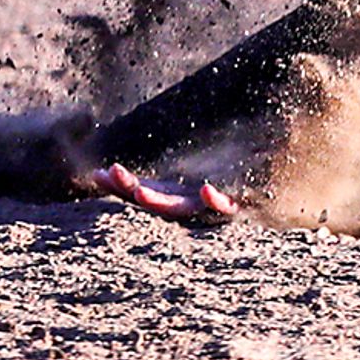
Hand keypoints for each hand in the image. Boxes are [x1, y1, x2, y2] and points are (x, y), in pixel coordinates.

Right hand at [96, 161, 237, 222]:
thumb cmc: (219, 186)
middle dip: (130, 190)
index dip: (118, 185)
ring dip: (159, 202)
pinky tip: (205, 188)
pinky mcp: (235, 206)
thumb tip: (130, 150)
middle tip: (111, 173)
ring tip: (139, 191)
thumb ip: (167, 165)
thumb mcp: (187, 176)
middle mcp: (188, 207)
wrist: (262, 198)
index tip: (97, 174)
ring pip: (181, 209)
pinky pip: (224, 206)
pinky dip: (214, 201)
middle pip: (153, 201)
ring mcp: (209, 209)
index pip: (140, 192)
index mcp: (175, 196)